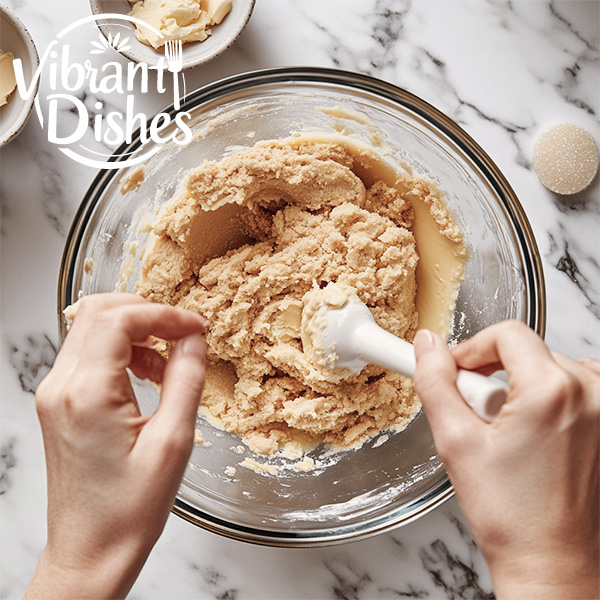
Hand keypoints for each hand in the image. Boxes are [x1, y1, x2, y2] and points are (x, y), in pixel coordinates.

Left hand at [25, 294, 207, 599]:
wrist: (91, 550)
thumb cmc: (128, 510)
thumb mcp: (173, 442)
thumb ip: (186, 379)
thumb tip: (194, 339)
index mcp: (87, 393)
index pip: (119, 319)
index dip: (163, 313)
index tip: (195, 327)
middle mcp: (61, 386)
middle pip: (98, 312)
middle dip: (147, 313)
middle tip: (182, 334)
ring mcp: (54, 393)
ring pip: (92, 328)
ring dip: (135, 332)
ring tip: (167, 364)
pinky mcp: (59, 402)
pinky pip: (89, 354)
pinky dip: (122, 351)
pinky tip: (148, 376)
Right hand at [414, 321, 598, 599]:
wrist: (553, 563)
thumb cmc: (511, 515)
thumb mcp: (455, 441)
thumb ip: (435, 383)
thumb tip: (427, 345)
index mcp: (552, 391)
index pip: (507, 333)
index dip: (471, 348)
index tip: (455, 372)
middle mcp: (590, 394)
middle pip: (528, 350)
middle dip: (493, 373)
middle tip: (477, 414)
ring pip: (551, 367)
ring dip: (522, 385)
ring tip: (506, 429)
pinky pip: (577, 387)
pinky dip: (550, 397)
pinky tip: (534, 433)